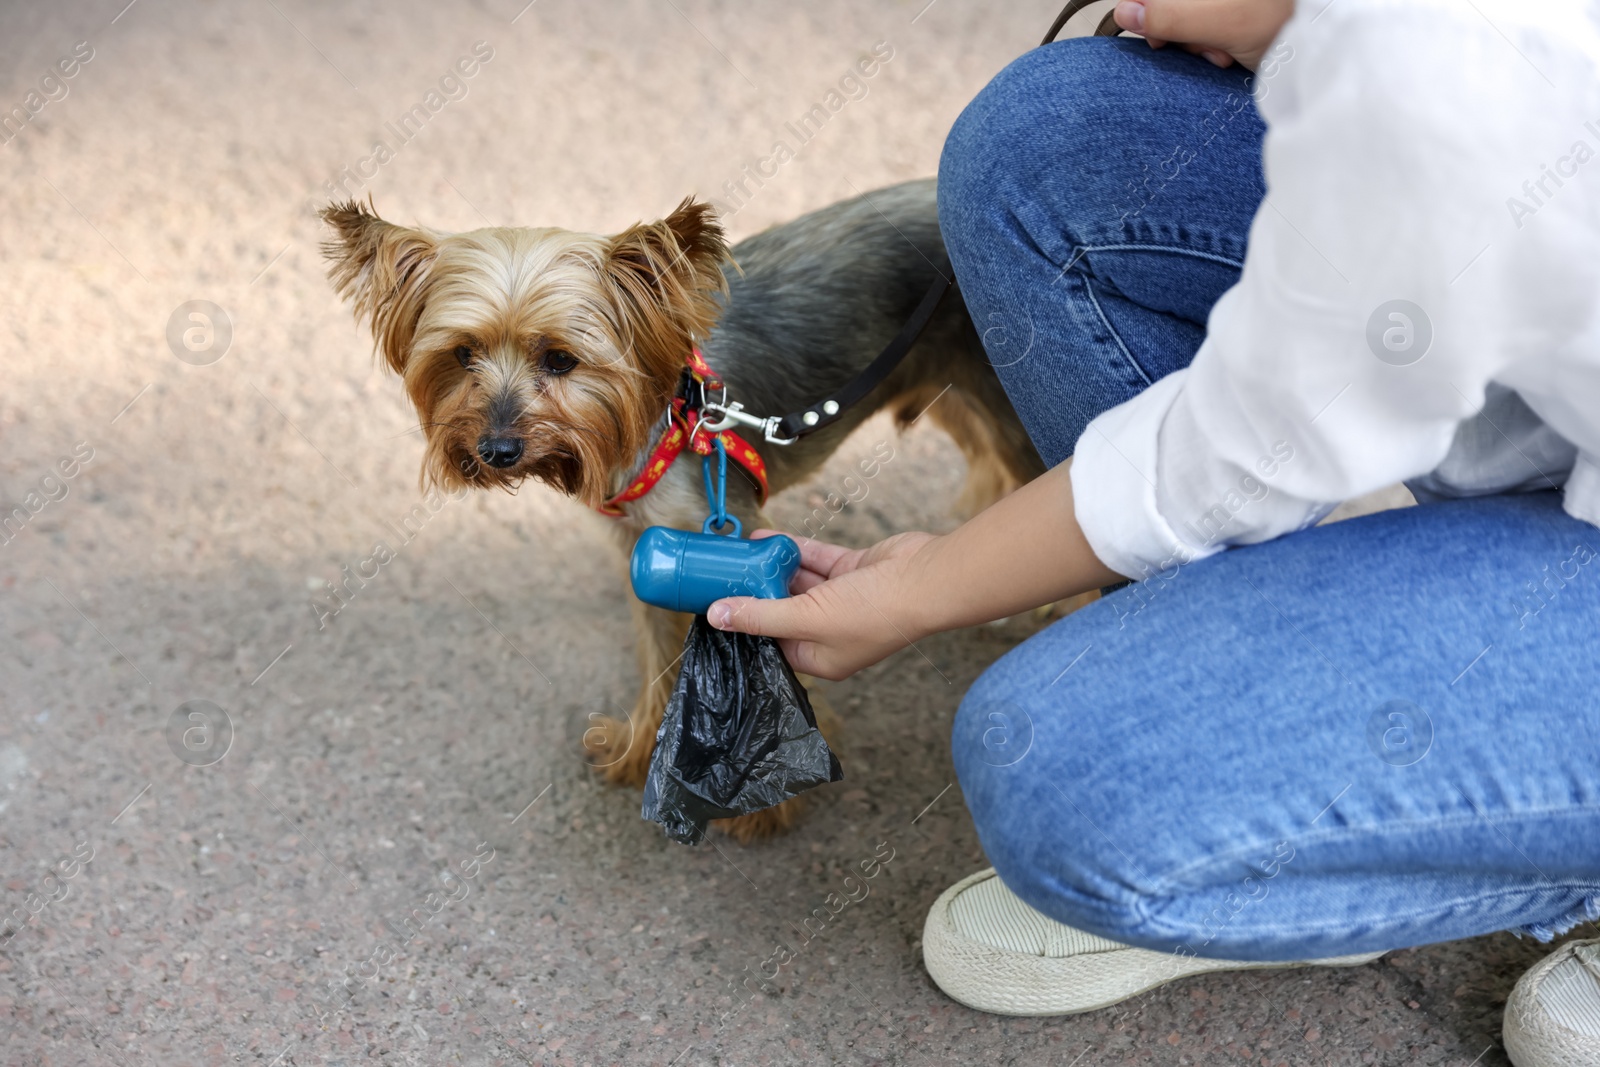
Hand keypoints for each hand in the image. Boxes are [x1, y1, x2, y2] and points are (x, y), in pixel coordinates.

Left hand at [708, 530, 936, 680]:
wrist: (927, 579)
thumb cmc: (875, 613)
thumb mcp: (807, 618)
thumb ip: (761, 615)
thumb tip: (717, 617)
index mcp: (820, 656)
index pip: (773, 643)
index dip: (747, 623)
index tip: (719, 603)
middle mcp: (830, 631)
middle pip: (783, 610)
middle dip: (757, 591)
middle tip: (725, 573)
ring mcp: (843, 600)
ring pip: (798, 582)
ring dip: (773, 567)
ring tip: (742, 552)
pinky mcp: (853, 571)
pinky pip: (816, 560)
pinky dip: (795, 550)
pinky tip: (769, 539)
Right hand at [1113, 0, 1291, 69]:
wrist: (1325, 42)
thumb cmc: (1285, 21)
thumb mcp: (1220, 20)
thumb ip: (1168, 14)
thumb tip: (1124, 12)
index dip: (1150, 14)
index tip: (1159, 41)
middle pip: (1173, 7)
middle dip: (1183, 33)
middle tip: (1205, 48)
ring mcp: (1226, 6)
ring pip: (1190, 22)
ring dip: (1200, 45)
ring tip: (1223, 54)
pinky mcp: (1237, 21)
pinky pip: (1209, 32)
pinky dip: (1215, 47)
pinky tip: (1230, 56)